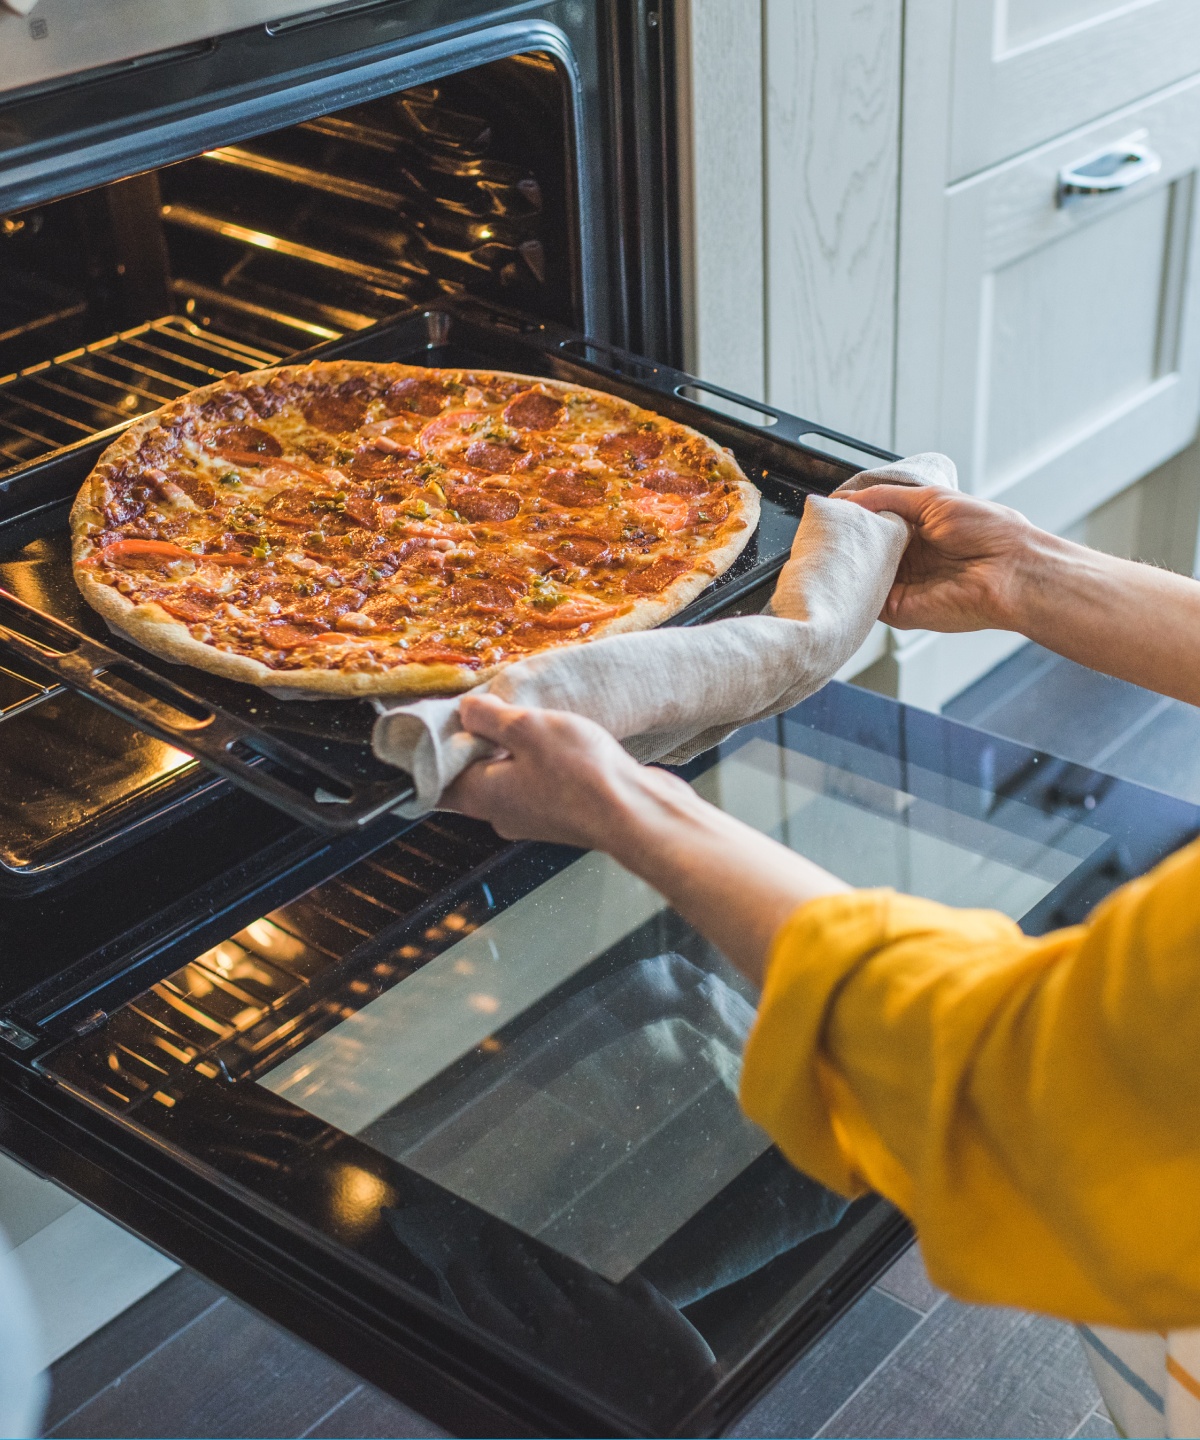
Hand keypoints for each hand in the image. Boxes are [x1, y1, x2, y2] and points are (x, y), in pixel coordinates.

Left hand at [443, 693, 664, 848]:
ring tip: (534, 719)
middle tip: (492, 707)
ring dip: (516, 748)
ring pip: (510, 775)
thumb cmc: (583, 777)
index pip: (436, 777)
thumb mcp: (527, 728)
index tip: (444, 718)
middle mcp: (502, 813)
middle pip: (474, 773)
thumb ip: (490, 716)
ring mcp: (535, 815)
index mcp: (481, 796)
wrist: (637, 813)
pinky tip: (562, 739)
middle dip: (479, 741)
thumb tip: (467, 709)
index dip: (436, 747)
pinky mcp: (564, 812)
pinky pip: (541, 780)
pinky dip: (543, 760)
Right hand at [839, 485, 1038, 631]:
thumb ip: (886, 497)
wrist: (1011, 571)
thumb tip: (848, 500)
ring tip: (827, 546)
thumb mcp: (932, 500)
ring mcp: (900, 585)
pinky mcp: (898, 610)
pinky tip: (845, 571)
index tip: (828, 509)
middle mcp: (907, 558)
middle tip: (821, 528)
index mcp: (916, 530)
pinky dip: (852, 587)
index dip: (850, 516)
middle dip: (843, 539)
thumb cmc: (988, 532)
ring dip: (845, 562)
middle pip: (862, 549)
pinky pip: (865, 599)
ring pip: (859, 574)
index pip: (871, 523)